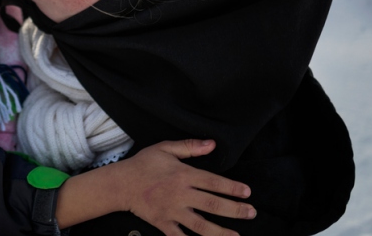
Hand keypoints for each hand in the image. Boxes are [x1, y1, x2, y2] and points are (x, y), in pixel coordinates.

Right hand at [118, 140, 254, 235]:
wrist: (120, 184)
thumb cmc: (143, 164)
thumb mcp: (165, 148)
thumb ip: (190, 146)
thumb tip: (212, 144)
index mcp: (183, 174)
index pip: (213, 181)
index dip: (232, 187)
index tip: (247, 192)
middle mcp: (180, 194)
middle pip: (212, 204)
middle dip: (234, 210)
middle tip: (251, 212)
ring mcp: (172, 211)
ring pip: (200, 225)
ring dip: (220, 232)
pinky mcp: (163, 224)